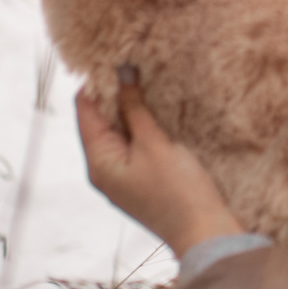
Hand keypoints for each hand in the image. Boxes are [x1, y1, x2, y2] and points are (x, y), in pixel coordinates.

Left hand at [76, 68, 244, 256]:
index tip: (112, 56)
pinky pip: (128, 147)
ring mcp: (119, 179)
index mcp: (98, 162)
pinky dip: (136, 128)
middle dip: (111, 94)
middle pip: (97, 122)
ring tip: (144, 85)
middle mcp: (102, 171)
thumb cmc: (179, 191)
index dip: (95, 83)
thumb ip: (135, 108)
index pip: (84, 111)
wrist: (203, 232)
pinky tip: (152, 115)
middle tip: (131, 64)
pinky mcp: (137, 182)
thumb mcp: (155, 143)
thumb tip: (122, 73)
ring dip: (126, 110)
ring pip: (114, 134)